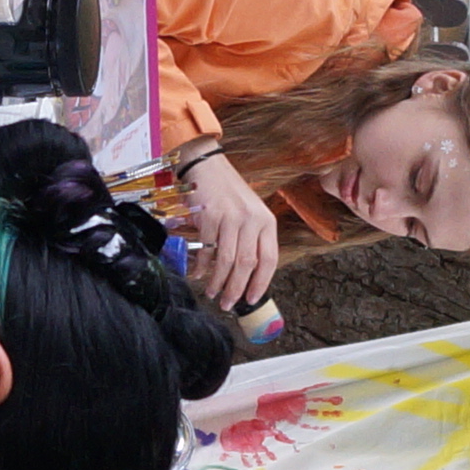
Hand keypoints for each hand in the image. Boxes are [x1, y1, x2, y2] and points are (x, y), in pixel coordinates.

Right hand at [174, 153, 278, 311]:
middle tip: (228, 304)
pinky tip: (200, 274)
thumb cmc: (228, 192)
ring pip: (227, 260)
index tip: (252, 299)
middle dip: (237, 289)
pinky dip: (202, 265)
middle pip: (247, 264)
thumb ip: (252, 239)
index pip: (269, 259)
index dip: (261, 283)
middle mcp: (252, 219)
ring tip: (213, 293)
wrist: (207, 165)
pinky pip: (207, 248)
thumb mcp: (250, 212)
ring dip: (218, 281)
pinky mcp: (210, 215)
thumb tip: (247, 275)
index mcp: (267, 220)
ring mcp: (231, 216)